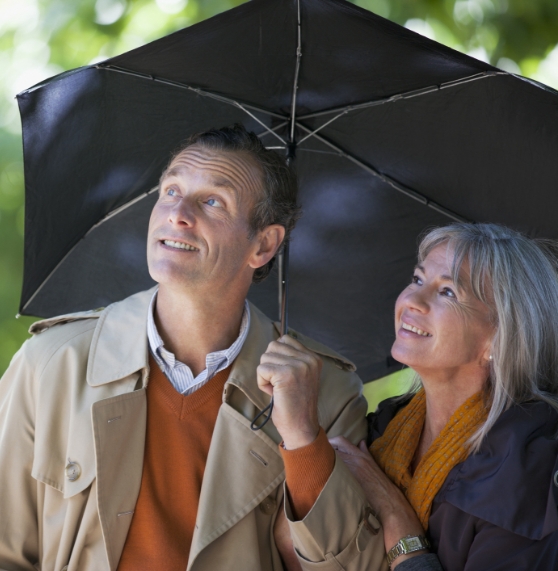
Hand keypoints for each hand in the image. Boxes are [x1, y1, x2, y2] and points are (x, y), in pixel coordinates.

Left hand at [257, 335, 321, 448]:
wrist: (301, 427)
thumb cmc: (296, 404)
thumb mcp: (301, 375)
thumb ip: (292, 359)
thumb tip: (274, 344)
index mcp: (313, 358)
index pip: (285, 339)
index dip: (277, 356)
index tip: (284, 375)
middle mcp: (309, 359)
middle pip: (273, 346)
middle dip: (269, 364)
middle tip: (279, 383)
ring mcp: (298, 365)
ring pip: (265, 357)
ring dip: (265, 374)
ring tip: (278, 389)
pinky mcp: (286, 374)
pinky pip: (261, 369)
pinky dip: (262, 383)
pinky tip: (274, 393)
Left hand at [330, 437, 426, 565]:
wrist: (387, 502)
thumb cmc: (380, 483)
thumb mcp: (373, 464)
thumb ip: (365, 452)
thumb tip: (360, 442)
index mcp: (359, 455)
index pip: (340, 440)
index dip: (330, 441)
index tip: (324, 445)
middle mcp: (353, 460)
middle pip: (332, 448)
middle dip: (323, 450)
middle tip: (317, 456)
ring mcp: (349, 471)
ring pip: (330, 460)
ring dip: (323, 462)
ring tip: (318, 467)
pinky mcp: (346, 483)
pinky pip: (332, 474)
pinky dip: (326, 474)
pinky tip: (323, 478)